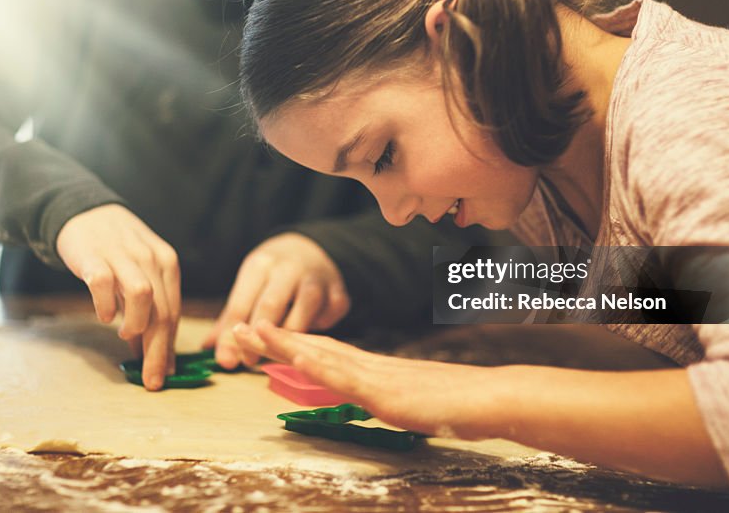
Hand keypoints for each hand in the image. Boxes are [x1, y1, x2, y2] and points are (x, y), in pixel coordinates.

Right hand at [56, 203, 179, 390]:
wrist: (82, 211)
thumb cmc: (115, 249)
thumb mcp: (139, 272)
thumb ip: (147, 307)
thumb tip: (149, 350)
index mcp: (167, 264)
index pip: (174, 312)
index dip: (171, 347)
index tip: (168, 375)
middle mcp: (150, 259)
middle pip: (162, 310)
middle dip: (159, 350)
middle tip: (153, 379)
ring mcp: (123, 255)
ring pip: (143, 295)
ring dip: (137, 323)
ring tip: (127, 335)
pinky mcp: (94, 255)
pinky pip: (104, 283)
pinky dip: (106, 304)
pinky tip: (105, 316)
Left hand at [203, 233, 349, 368]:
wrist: (310, 249)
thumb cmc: (271, 276)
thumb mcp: (248, 286)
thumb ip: (230, 319)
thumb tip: (212, 351)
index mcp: (260, 264)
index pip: (242, 302)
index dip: (232, 335)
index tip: (227, 360)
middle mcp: (288, 267)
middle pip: (271, 305)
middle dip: (259, 338)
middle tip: (248, 362)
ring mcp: (317, 278)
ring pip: (304, 309)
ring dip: (290, 335)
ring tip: (278, 351)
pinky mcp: (339, 292)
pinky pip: (331, 315)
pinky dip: (321, 327)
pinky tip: (310, 337)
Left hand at [233, 321, 505, 439]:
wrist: (493, 398)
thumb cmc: (460, 403)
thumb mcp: (411, 402)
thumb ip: (388, 396)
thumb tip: (372, 399)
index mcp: (374, 369)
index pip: (323, 352)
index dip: (289, 343)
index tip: (259, 335)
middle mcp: (370, 366)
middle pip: (314, 347)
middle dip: (274, 338)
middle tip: (236, 326)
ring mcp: (377, 376)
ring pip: (322, 355)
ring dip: (284, 343)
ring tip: (251, 332)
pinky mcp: (387, 392)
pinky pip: (347, 376)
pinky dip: (318, 364)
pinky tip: (296, 354)